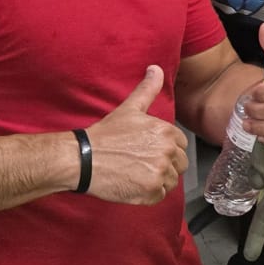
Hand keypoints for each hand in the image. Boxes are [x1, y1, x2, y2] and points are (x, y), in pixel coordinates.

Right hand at [84, 66, 188, 203]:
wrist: (82, 159)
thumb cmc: (105, 135)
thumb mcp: (129, 108)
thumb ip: (147, 89)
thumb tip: (156, 69)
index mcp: (166, 132)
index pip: (181, 145)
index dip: (165, 149)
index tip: (147, 150)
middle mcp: (167, 152)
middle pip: (180, 164)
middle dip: (164, 165)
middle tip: (140, 163)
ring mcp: (159, 173)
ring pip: (171, 181)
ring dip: (157, 180)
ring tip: (136, 173)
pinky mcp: (150, 192)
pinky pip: (160, 196)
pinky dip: (149, 194)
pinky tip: (133, 184)